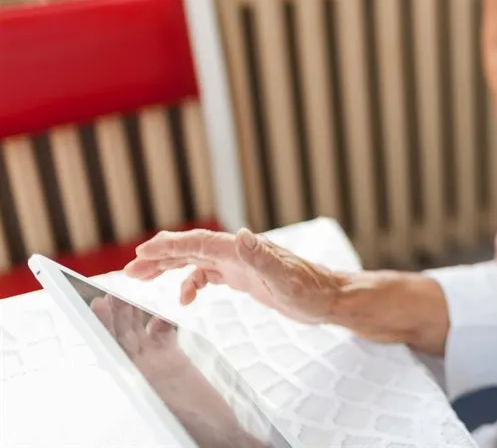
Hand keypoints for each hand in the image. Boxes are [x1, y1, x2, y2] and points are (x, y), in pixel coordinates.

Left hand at [90, 295, 264, 447]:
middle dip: (115, 314)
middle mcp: (144, 370)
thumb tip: (137, 354)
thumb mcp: (167, 396)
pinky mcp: (174, 362)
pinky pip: (161, 338)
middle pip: (124, 337)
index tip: (97, 306)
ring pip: (139, 335)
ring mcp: (159, 365)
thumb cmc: (199, 422)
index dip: (104, 326)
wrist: (220, 433)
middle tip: (108, 293)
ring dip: (130, 316)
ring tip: (121, 297)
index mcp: (138, 380)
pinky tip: (156, 315)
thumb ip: (149, 373)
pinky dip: (158, 324)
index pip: (114, 347)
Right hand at [125, 228, 342, 323]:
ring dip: (169, 268)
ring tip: (141, 278)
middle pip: (190, 249)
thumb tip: (242, 235)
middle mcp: (238, 253)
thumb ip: (262, 258)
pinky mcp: (245, 278)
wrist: (329, 299)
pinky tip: (185, 299)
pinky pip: (209, 276)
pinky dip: (192, 284)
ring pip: (196, 261)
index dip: (169, 246)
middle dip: (159, 256)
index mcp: (242, 250)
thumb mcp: (286, 279)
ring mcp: (240, 264)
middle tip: (130, 270)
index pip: (198, 242)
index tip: (141, 252)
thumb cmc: (310, 290)